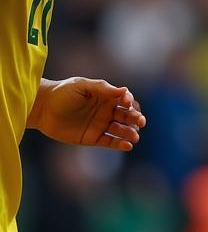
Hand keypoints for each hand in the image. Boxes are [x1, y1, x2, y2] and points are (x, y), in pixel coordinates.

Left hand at [30, 78, 145, 150]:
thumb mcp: (83, 85)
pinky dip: (119, 144)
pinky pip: (109, 142)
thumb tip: (124, 91)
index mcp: (107, 97)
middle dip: (135, 118)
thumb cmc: (63, 92)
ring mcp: (100, 125)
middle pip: (127, 115)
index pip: (125, 100)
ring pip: (120, 130)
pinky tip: (128, 146)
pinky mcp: (92, 138)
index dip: (130, 102)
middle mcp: (107, 111)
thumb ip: (103, 88)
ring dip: (130, 133)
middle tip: (141, 122)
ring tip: (135, 136)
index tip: (128, 104)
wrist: (43, 108)